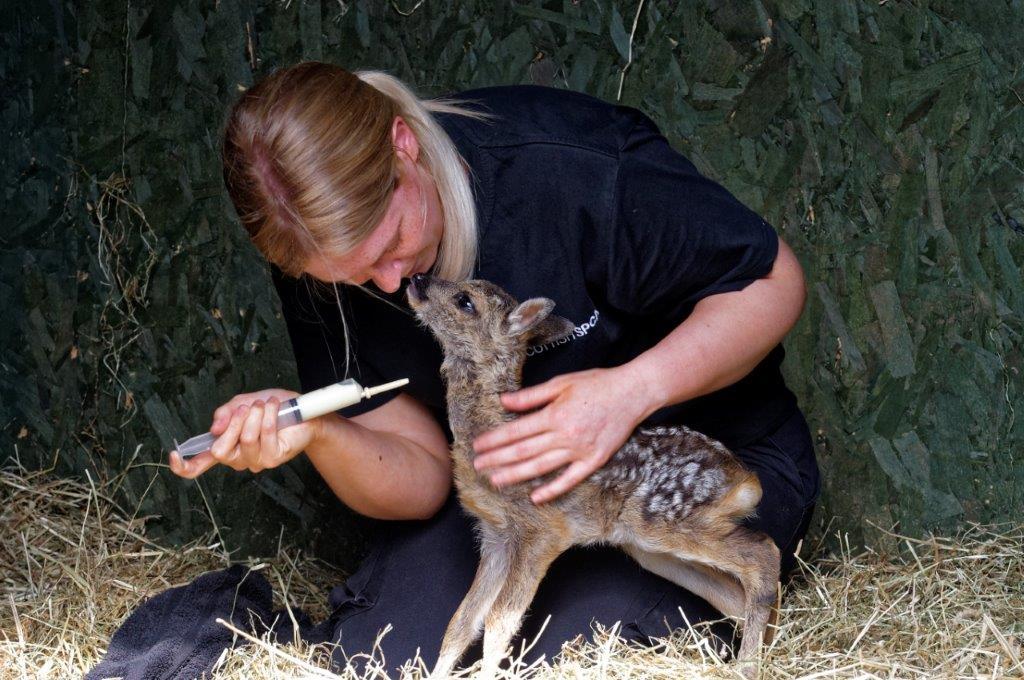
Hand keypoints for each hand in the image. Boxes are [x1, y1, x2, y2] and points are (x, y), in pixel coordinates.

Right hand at [169, 388, 316, 478]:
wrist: (303, 413)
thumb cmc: (272, 409)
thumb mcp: (243, 403)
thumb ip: (226, 413)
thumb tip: (214, 427)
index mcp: (226, 446)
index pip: (200, 464)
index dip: (185, 465)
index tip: (175, 455)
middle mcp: (238, 458)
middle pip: (221, 450)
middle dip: (233, 423)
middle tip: (247, 408)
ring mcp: (256, 461)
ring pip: (245, 439)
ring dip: (255, 416)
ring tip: (264, 405)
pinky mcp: (273, 458)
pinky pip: (265, 436)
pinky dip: (268, 416)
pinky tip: (274, 408)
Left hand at [471, 366, 654, 503]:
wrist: (633, 392)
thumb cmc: (597, 384)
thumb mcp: (561, 382)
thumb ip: (531, 395)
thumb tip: (504, 401)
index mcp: (555, 415)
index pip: (516, 431)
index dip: (495, 440)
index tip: (478, 446)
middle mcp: (565, 435)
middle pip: (524, 451)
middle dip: (498, 459)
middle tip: (478, 466)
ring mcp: (580, 450)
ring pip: (541, 467)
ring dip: (516, 475)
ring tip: (496, 480)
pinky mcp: (594, 460)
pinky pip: (570, 479)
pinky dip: (552, 490)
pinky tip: (535, 497)